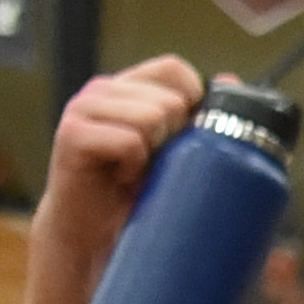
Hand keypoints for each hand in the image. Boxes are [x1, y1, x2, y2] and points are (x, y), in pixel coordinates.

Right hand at [40, 58, 207, 249]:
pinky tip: (123, 178)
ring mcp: (84, 108)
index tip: (189, 136)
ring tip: (137, 172)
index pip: (174, 69)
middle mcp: (103, 90)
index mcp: (128, 87)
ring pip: (153, 117)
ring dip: (155, 154)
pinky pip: (131, 142)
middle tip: (155, 164)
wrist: (91, 235)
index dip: (194, 100)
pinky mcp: (72, 134)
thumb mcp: (174, 151)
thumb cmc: (136, 192)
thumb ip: (196, 115)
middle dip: (176, 138)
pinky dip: (135, 166)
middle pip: (170, 100)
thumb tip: (231, 79)